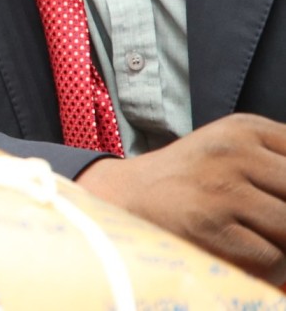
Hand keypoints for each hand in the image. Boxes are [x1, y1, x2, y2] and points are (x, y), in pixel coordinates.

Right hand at [76, 113, 285, 282]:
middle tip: (272, 222)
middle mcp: (233, 152)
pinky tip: (242, 254)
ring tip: (258, 239)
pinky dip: (266, 266)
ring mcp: (220, 188)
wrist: (125, 198)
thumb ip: (279, 161)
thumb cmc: (191, 179)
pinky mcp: (209, 226)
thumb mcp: (233, 149)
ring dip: (282, 245)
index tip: (281, 200)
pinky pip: (271, 258)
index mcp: (246, 129)